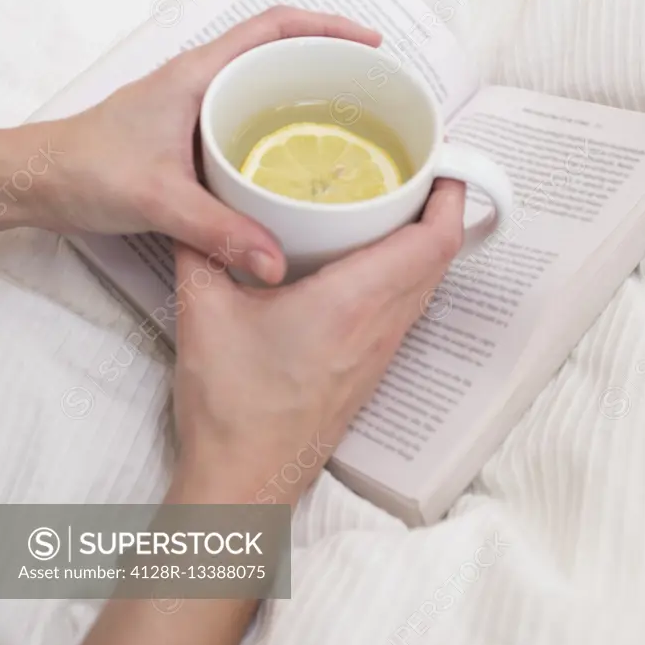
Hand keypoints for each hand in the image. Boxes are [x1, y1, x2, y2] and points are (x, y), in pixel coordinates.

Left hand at [35, 7, 380, 282]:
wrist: (41, 180)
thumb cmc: (83, 168)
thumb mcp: (158, 198)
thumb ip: (218, 229)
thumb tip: (276, 257)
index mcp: (198, 73)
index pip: (273, 27)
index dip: (327, 26)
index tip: (369, 43)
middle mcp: (201, 81)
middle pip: (277, 50)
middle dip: (328, 60)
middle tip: (370, 89)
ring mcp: (196, 105)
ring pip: (262, 85)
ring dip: (304, 93)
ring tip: (347, 122)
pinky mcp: (190, 132)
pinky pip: (246, 117)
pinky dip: (278, 126)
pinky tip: (295, 161)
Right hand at [172, 179, 464, 502]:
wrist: (245, 482)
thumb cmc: (232, 405)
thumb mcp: (202, 311)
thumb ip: (199, 245)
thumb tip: (195, 202)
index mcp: (354, 302)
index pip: (435, 241)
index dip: (449, 197)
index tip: (440, 162)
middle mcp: (381, 326)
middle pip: (440, 258)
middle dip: (439, 209)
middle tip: (413, 171)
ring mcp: (381, 352)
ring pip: (427, 285)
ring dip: (424, 244)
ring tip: (393, 206)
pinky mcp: (371, 370)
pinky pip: (407, 309)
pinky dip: (405, 275)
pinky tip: (367, 263)